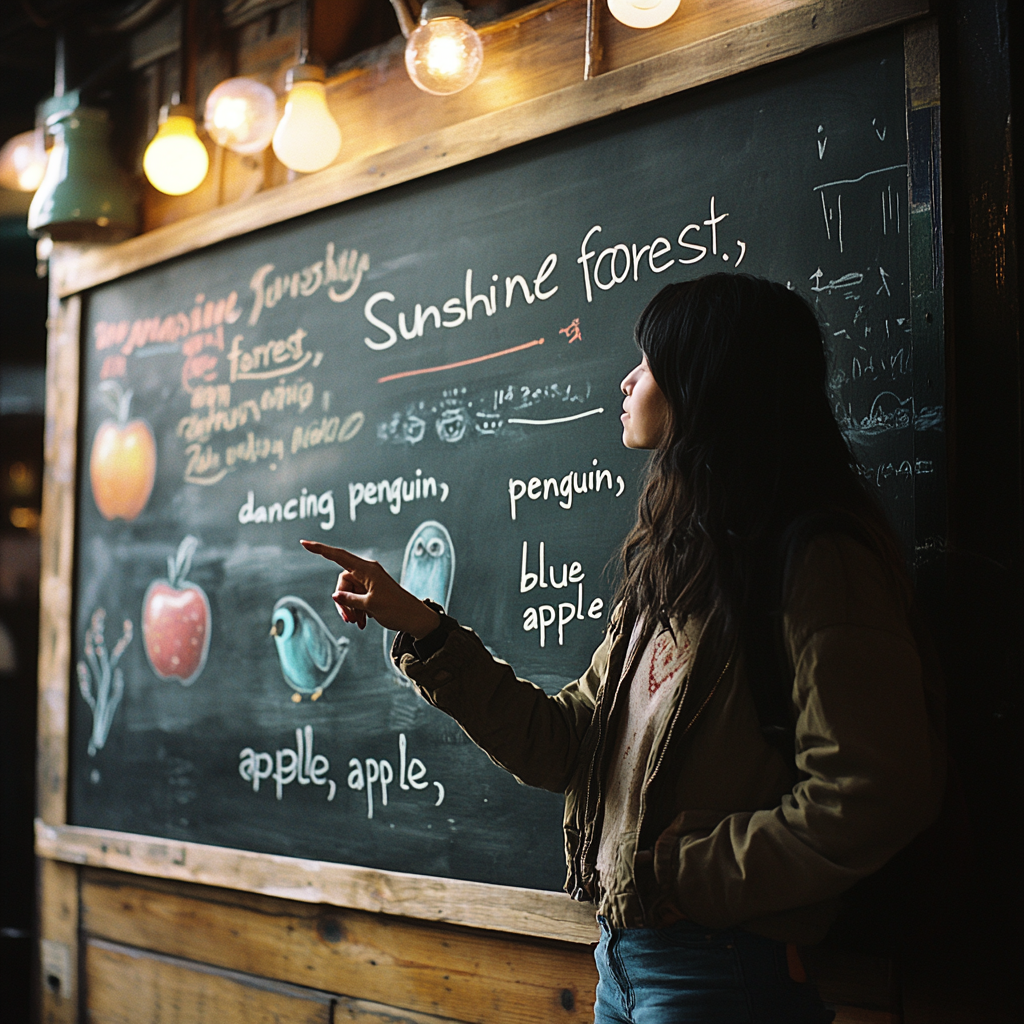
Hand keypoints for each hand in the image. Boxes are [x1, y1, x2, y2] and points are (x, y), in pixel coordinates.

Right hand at [300, 540, 440, 638]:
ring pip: (348, 592)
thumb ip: (350, 599)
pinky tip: (363, 622)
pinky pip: (357, 597)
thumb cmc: (396, 609)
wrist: (415, 619)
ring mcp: (370, 581)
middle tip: (349, 620)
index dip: (320, 550)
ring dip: (350, 609)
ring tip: (358, 624)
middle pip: (342, 582)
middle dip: (342, 601)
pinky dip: (357, 610)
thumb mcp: (370, 605)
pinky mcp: (373, 591)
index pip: (338, 556)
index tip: (304, 543)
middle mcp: (368, 572)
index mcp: (367, 570)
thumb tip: (336, 595)